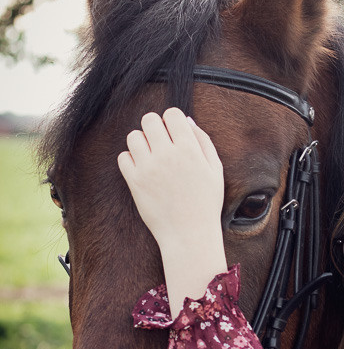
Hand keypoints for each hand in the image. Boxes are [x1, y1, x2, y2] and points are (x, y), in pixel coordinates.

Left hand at [118, 107, 223, 254]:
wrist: (189, 234)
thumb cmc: (205, 203)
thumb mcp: (215, 170)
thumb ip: (203, 141)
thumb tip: (186, 120)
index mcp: (189, 149)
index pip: (172, 114)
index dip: (172, 121)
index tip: (174, 134)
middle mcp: (167, 154)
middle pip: (149, 119)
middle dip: (155, 127)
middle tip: (160, 144)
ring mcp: (148, 167)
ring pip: (133, 136)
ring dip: (141, 143)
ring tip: (151, 157)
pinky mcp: (134, 181)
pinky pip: (123, 157)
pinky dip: (131, 160)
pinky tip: (143, 170)